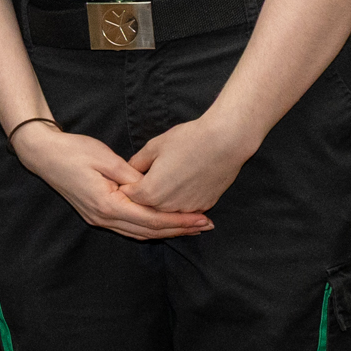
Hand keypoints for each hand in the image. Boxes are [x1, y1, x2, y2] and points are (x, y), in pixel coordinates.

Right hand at [11, 120, 214, 240]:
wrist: (43, 154)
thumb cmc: (74, 151)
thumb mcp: (106, 158)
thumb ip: (132, 176)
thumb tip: (153, 189)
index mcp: (108, 204)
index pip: (151, 219)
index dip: (178, 221)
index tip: (201, 218)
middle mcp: (103, 218)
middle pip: (148, 231)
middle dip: (178, 230)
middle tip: (205, 225)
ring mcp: (98, 219)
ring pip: (139, 233)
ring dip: (166, 231)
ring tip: (191, 227)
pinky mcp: (96, 215)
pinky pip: (129, 228)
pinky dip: (150, 228)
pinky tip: (163, 224)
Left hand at [125, 111, 255, 218]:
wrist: (225, 142)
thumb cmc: (188, 140)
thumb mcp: (153, 147)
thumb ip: (137, 163)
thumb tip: (128, 171)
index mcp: (150, 192)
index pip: (128, 195)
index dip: (126, 186)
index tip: (125, 179)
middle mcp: (167, 206)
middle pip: (146, 206)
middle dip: (142, 196)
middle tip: (143, 180)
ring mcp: (188, 209)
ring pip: (166, 210)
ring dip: (161, 202)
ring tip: (165, 182)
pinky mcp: (204, 206)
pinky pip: (185, 209)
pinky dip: (180, 202)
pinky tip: (182, 187)